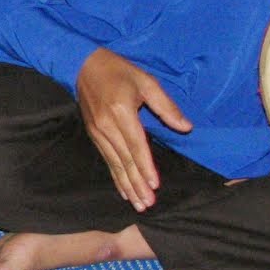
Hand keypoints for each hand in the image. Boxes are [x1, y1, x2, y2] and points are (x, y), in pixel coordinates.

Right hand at [75, 48, 192, 210]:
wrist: (83, 65)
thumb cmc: (119, 71)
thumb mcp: (147, 81)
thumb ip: (166, 106)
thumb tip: (186, 127)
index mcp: (121, 111)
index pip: (137, 145)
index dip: (146, 167)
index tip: (154, 185)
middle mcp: (107, 125)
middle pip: (125, 160)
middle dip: (137, 184)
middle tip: (147, 204)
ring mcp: (98, 132)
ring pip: (115, 164)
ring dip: (127, 185)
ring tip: (138, 203)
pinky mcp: (93, 134)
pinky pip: (106, 160)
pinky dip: (115, 176)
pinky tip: (123, 189)